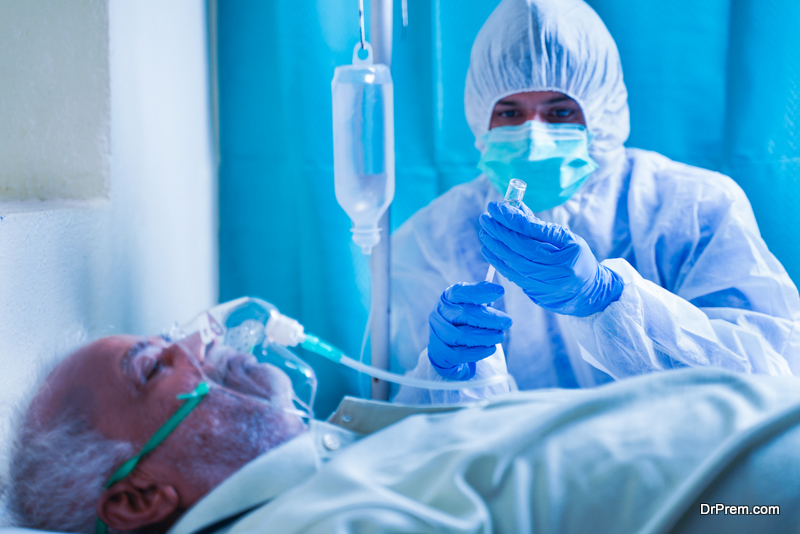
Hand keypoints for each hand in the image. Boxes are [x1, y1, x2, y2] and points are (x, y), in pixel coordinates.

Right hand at [428, 282, 512, 379]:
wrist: (443, 349)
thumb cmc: (461, 323)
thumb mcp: (467, 308)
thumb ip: (480, 301)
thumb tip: (498, 292)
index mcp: (448, 298)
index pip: (461, 291)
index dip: (480, 291)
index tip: (500, 291)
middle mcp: (440, 314)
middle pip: (465, 314)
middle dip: (490, 318)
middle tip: (508, 321)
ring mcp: (439, 333)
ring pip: (465, 335)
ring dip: (487, 336)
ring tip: (500, 336)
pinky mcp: (441, 352)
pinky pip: (462, 353)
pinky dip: (480, 351)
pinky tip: (491, 348)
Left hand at [479, 201, 622, 315]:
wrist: (588, 293)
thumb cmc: (578, 259)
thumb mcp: (568, 239)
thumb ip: (541, 226)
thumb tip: (516, 208)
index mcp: (564, 254)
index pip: (530, 233)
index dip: (510, 219)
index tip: (495, 207)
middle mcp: (552, 272)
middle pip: (516, 249)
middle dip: (497, 231)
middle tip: (485, 218)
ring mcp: (541, 285)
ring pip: (510, 263)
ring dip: (494, 246)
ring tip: (484, 232)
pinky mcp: (532, 292)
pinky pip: (510, 274)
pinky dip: (497, 260)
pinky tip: (489, 249)